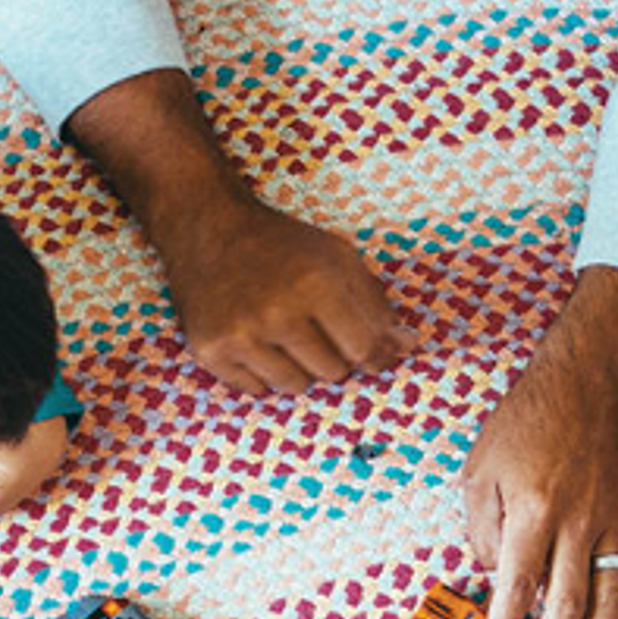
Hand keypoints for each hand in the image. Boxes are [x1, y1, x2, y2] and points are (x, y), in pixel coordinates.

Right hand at [157, 194, 400, 393]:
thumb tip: (408, 347)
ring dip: (297, 367)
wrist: (209, 228)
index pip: (364, 351)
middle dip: (330, 355)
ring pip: (295, 387)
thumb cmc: (282, 245)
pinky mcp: (210, 350)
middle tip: (311, 326)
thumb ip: (375, 304)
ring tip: (281, 331)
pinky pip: (257, 390)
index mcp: (317, 283)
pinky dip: (261, 372)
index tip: (369, 352)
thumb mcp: (337, 257)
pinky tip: (253, 338)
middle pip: (332, 373)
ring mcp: (241, 334)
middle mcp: (278, 311)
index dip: (373, 354)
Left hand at [461, 271, 617, 618]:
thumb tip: (492, 578)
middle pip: (566, 608)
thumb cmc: (524, 425)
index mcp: (533, 513)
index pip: (516, 588)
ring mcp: (614, 524)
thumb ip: (480, 530)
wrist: (581, 384)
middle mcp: (578, 525)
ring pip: (611, 601)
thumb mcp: (479, 471)